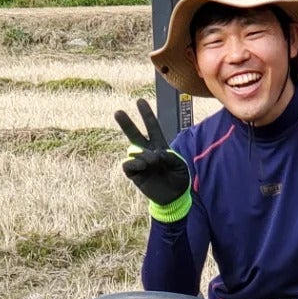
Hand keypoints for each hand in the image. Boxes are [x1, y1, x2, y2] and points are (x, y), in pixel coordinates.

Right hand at [114, 98, 189, 216]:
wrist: (173, 197)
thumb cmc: (178, 179)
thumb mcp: (180, 165)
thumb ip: (169, 157)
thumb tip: (154, 154)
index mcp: (159, 146)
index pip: (152, 127)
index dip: (146, 115)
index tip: (139, 101)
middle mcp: (147, 152)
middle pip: (134, 134)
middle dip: (126, 123)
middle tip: (118, 112)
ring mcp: (140, 163)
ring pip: (133, 150)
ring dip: (142, 154)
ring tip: (152, 162)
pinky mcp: (135, 174)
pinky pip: (128, 165)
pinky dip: (134, 163)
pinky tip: (142, 165)